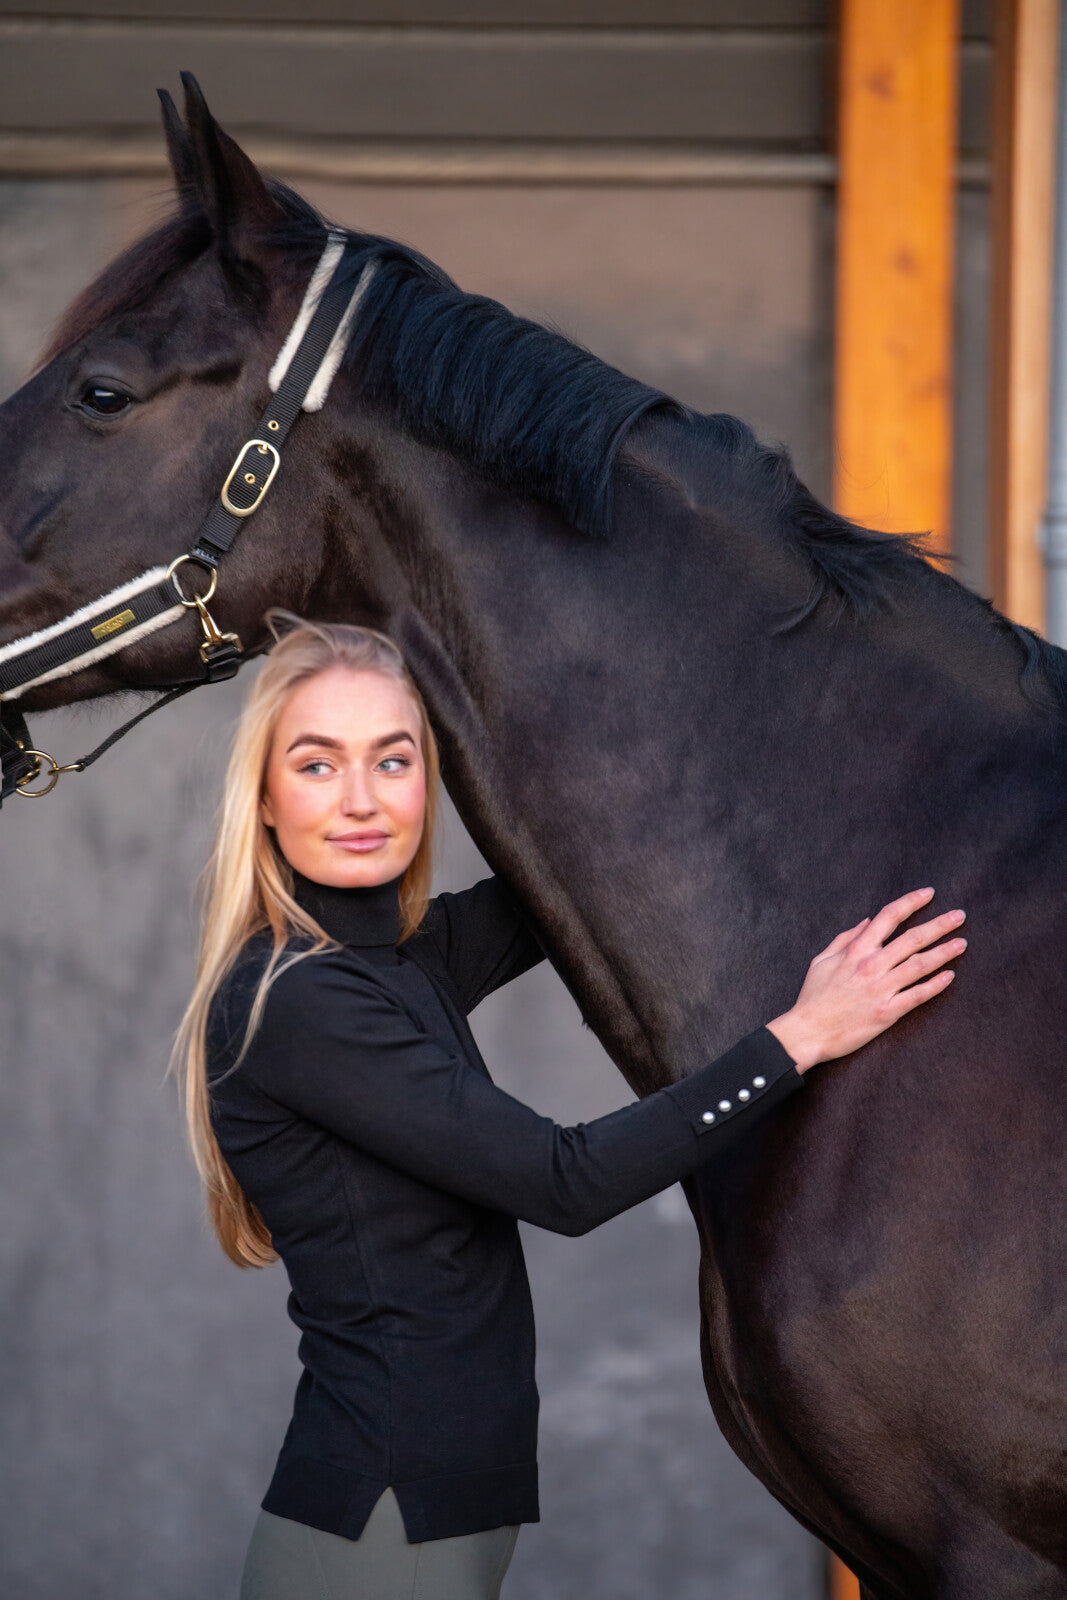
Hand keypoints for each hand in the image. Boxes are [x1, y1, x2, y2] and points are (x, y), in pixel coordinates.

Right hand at [766, 887, 965, 1072]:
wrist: (808, 1031)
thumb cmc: (813, 996)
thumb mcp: (822, 959)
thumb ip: (845, 938)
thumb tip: (866, 920)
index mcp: (856, 950)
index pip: (889, 916)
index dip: (911, 902)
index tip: (928, 894)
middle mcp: (872, 965)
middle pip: (913, 938)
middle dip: (939, 924)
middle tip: (959, 916)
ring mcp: (881, 988)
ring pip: (920, 965)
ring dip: (944, 952)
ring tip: (962, 943)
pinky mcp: (887, 1012)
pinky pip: (917, 996)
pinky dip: (935, 985)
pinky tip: (950, 976)